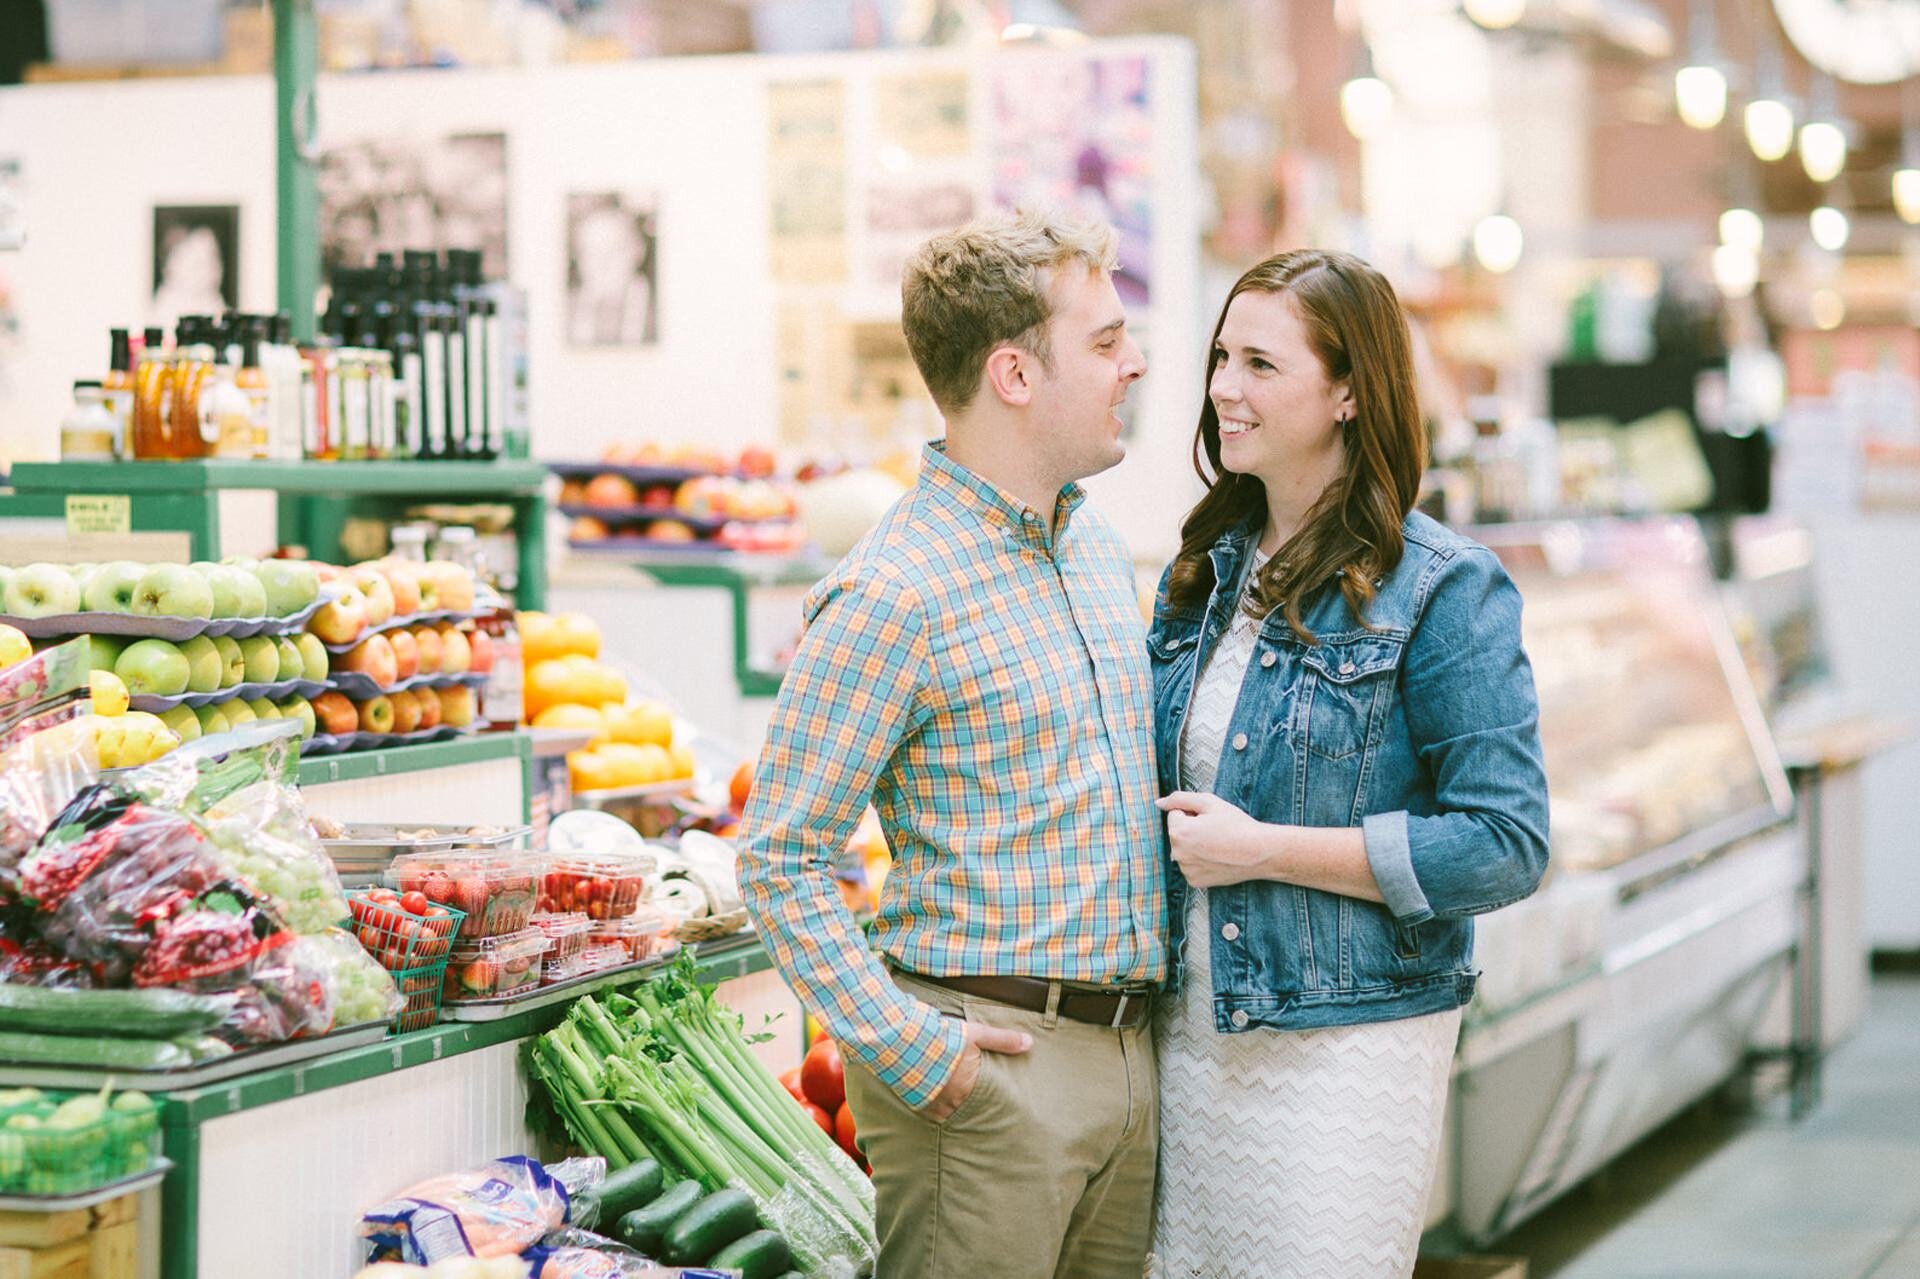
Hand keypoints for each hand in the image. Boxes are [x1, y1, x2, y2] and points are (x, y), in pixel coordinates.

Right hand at [919, 1021, 1031, 1122]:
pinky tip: (933, 1101)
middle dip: (969, 1108)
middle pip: (966, 1110)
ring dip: (950, 1109)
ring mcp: (932, 1105)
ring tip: (953, 1105)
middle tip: (973, 1108)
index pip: (986, 1102)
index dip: (989, 1104)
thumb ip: (1003, 1040)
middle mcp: (952, 1101)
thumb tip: (1029, 1043)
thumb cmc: (942, 1037)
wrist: (904, 1040)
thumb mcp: (976, 1034)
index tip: (995, 1108)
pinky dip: (932, 1108)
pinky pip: (928, 1113)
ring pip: (947, 1114)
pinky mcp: (915, 1103)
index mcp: (969, 1087)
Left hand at [1157, 790, 1272, 888]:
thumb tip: (1159, 803)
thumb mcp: (1209, 802)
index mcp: (1178, 832)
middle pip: (1178, 834)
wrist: (1259, 852)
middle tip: (1216, 832)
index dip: (1193, 814)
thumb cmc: (1236, 825)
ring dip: (1195, 846)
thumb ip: (1179, 798)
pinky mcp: (1195, 882)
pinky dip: (1201, 862)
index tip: (1210, 819)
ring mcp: (1186, 870)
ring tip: (1218, 845)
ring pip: (1185, 851)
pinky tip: (1217, 858)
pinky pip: (1191, 866)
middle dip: (1191, 830)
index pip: (1175, 815)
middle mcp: (1177, 853)